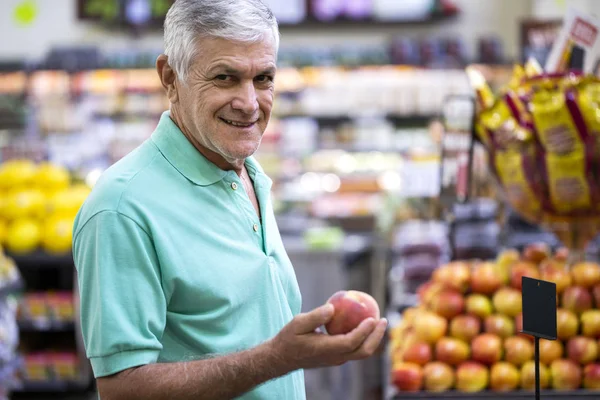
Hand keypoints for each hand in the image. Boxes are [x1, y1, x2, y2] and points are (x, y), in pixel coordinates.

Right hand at [268, 304, 387, 371]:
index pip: (351, 343)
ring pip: (361, 352)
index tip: (373, 318)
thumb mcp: (297, 323)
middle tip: (383, 319)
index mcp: (326, 349)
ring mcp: (337, 360)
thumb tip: (332, 308)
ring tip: (379, 321)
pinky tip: (364, 325)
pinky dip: (364, 338)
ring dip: (372, 338)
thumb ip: (315, 316)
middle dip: (376, 337)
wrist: (282, 357)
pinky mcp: (337, 357)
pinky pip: (355, 349)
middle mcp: (335, 357)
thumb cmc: (289, 338)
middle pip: (363, 351)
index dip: (364, 332)